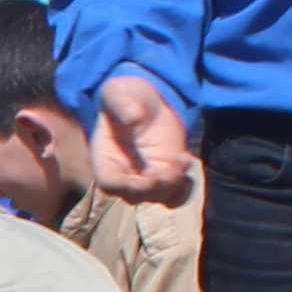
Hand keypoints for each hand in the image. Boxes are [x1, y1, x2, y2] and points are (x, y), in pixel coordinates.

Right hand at [89, 73, 196, 202]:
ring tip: (182, 161)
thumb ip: (122, 104)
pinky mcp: (166, 175)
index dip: (128, 186)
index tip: (149, 177)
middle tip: (171, 170)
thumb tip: (133, 117)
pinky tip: (186, 160)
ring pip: (158, 198)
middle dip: (155, 188)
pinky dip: (184, 187)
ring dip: (173, 187)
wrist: (147, 99)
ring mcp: (146, 178)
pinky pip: (176, 195)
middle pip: (135, 196)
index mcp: (105, 160)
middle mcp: (124, 174)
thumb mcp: (117, 93)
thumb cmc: (125, 97)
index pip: (110, 185)